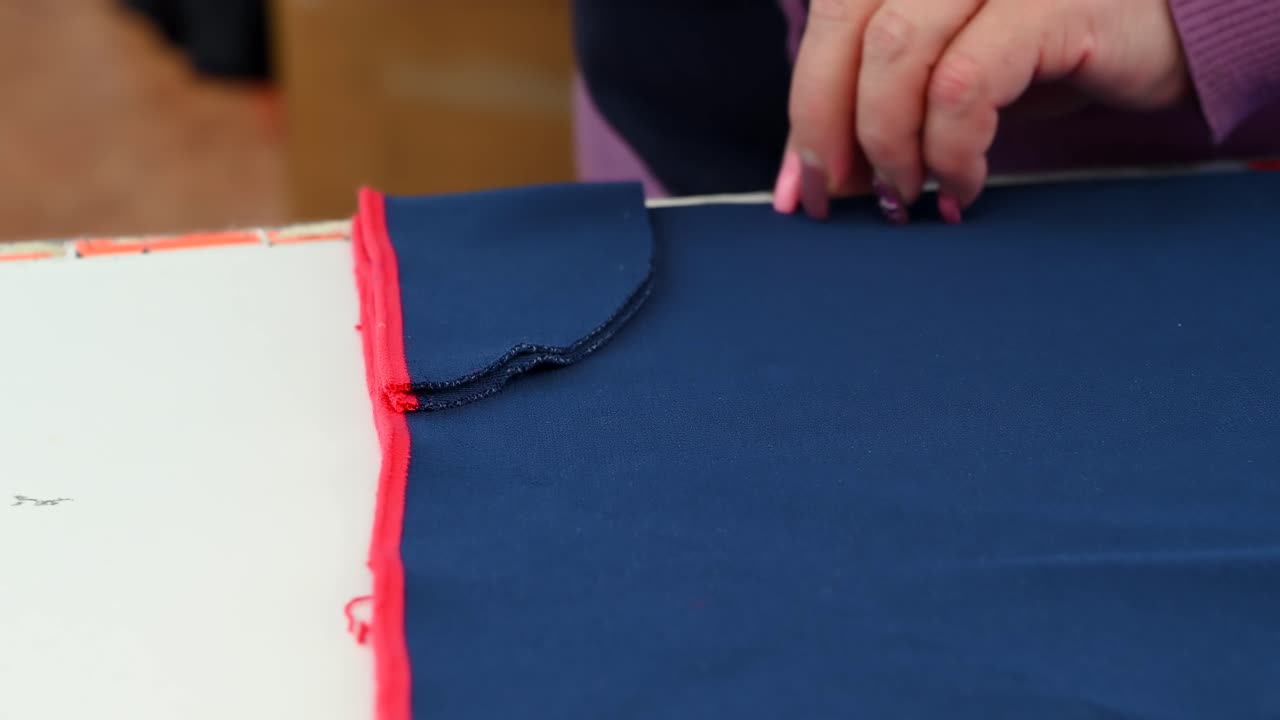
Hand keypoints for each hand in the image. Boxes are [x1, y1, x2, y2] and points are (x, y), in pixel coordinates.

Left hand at [772, 0, 1190, 222]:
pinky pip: (964, 84)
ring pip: (896, 52)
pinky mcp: (1051, 5)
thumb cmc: (1050, 51)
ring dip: (887, 143)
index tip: (797, 187)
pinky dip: (950, 148)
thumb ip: (876, 106)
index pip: (830, 18)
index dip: (802, 104)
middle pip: (847, 26)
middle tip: (838, 199)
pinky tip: (962, 184)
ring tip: (905, 197)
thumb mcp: (947, 72)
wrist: (1171, 33)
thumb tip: (800, 179)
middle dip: (825, 126)